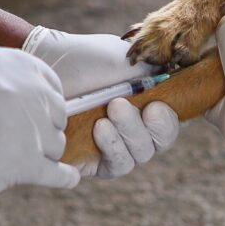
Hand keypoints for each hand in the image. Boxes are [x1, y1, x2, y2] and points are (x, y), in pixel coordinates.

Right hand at [0, 45, 79, 207]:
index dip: (44, 99)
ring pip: (54, 142)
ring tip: (17, 160)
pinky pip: (57, 171)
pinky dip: (63, 177)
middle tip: (25, 141)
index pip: (46, 78)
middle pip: (54, 110)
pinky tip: (67, 178)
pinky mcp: (19, 163)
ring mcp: (21, 124)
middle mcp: (15, 87)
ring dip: (42, 154)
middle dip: (44, 127)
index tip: (38, 112)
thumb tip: (29, 100)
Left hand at [22, 26, 180, 175]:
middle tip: (122, 105)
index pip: (176, 118)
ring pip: (142, 154)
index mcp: (149, 100)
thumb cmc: (85, 59)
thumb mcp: (126, 61)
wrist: (46, 65)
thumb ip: (154, 75)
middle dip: (149, 127)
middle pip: (161, 141)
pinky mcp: (95, 161)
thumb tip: (178, 87)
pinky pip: (117, 166)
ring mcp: (116, 144)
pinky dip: (114, 149)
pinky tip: (100, 129)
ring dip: (130, 134)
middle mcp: (136, 125)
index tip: (156, 106)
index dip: (172, 119)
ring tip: (109, 112)